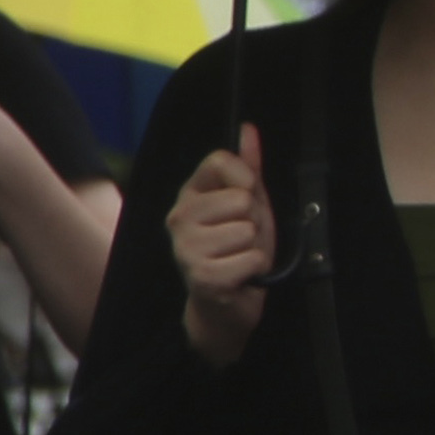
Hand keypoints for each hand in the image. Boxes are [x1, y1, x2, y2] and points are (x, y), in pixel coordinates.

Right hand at [172, 125, 275, 365]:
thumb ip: (248, 167)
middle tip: (242, 240)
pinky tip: (239, 276)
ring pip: (247, 230)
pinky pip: (252, 258)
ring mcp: (186, 248)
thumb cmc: (238, 250)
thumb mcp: (249, 205)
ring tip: (239, 258)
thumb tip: (248, 129)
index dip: (246, 178)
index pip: (220, 160)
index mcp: (189, 196)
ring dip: (254, 248)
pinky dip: (256, 269)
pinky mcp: (202, 276)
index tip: (247, 197)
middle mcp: (179, 218)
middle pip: (241, 198)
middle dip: (254, 222)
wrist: (227, 305)